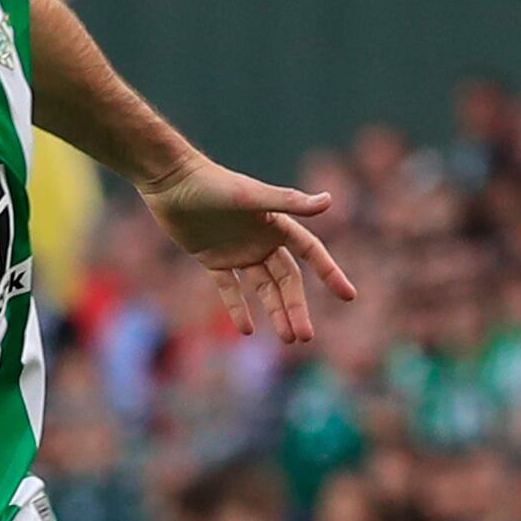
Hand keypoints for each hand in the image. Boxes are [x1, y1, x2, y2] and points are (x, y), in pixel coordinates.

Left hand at [137, 155, 357, 344]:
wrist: (171, 182)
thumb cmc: (213, 185)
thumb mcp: (251, 196)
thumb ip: (289, 202)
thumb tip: (329, 201)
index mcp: (277, 224)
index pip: (311, 253)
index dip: (329, 273)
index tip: (348, 296)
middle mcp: (262, 240)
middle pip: (286, 280)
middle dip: (296, 307)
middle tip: (305, 336)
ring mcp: (238, 251)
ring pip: (262, 288)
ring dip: (275, 312)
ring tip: (287, 338)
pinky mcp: (213, 259)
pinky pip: (229, 288)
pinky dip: (237, 307)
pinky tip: (247, 330)